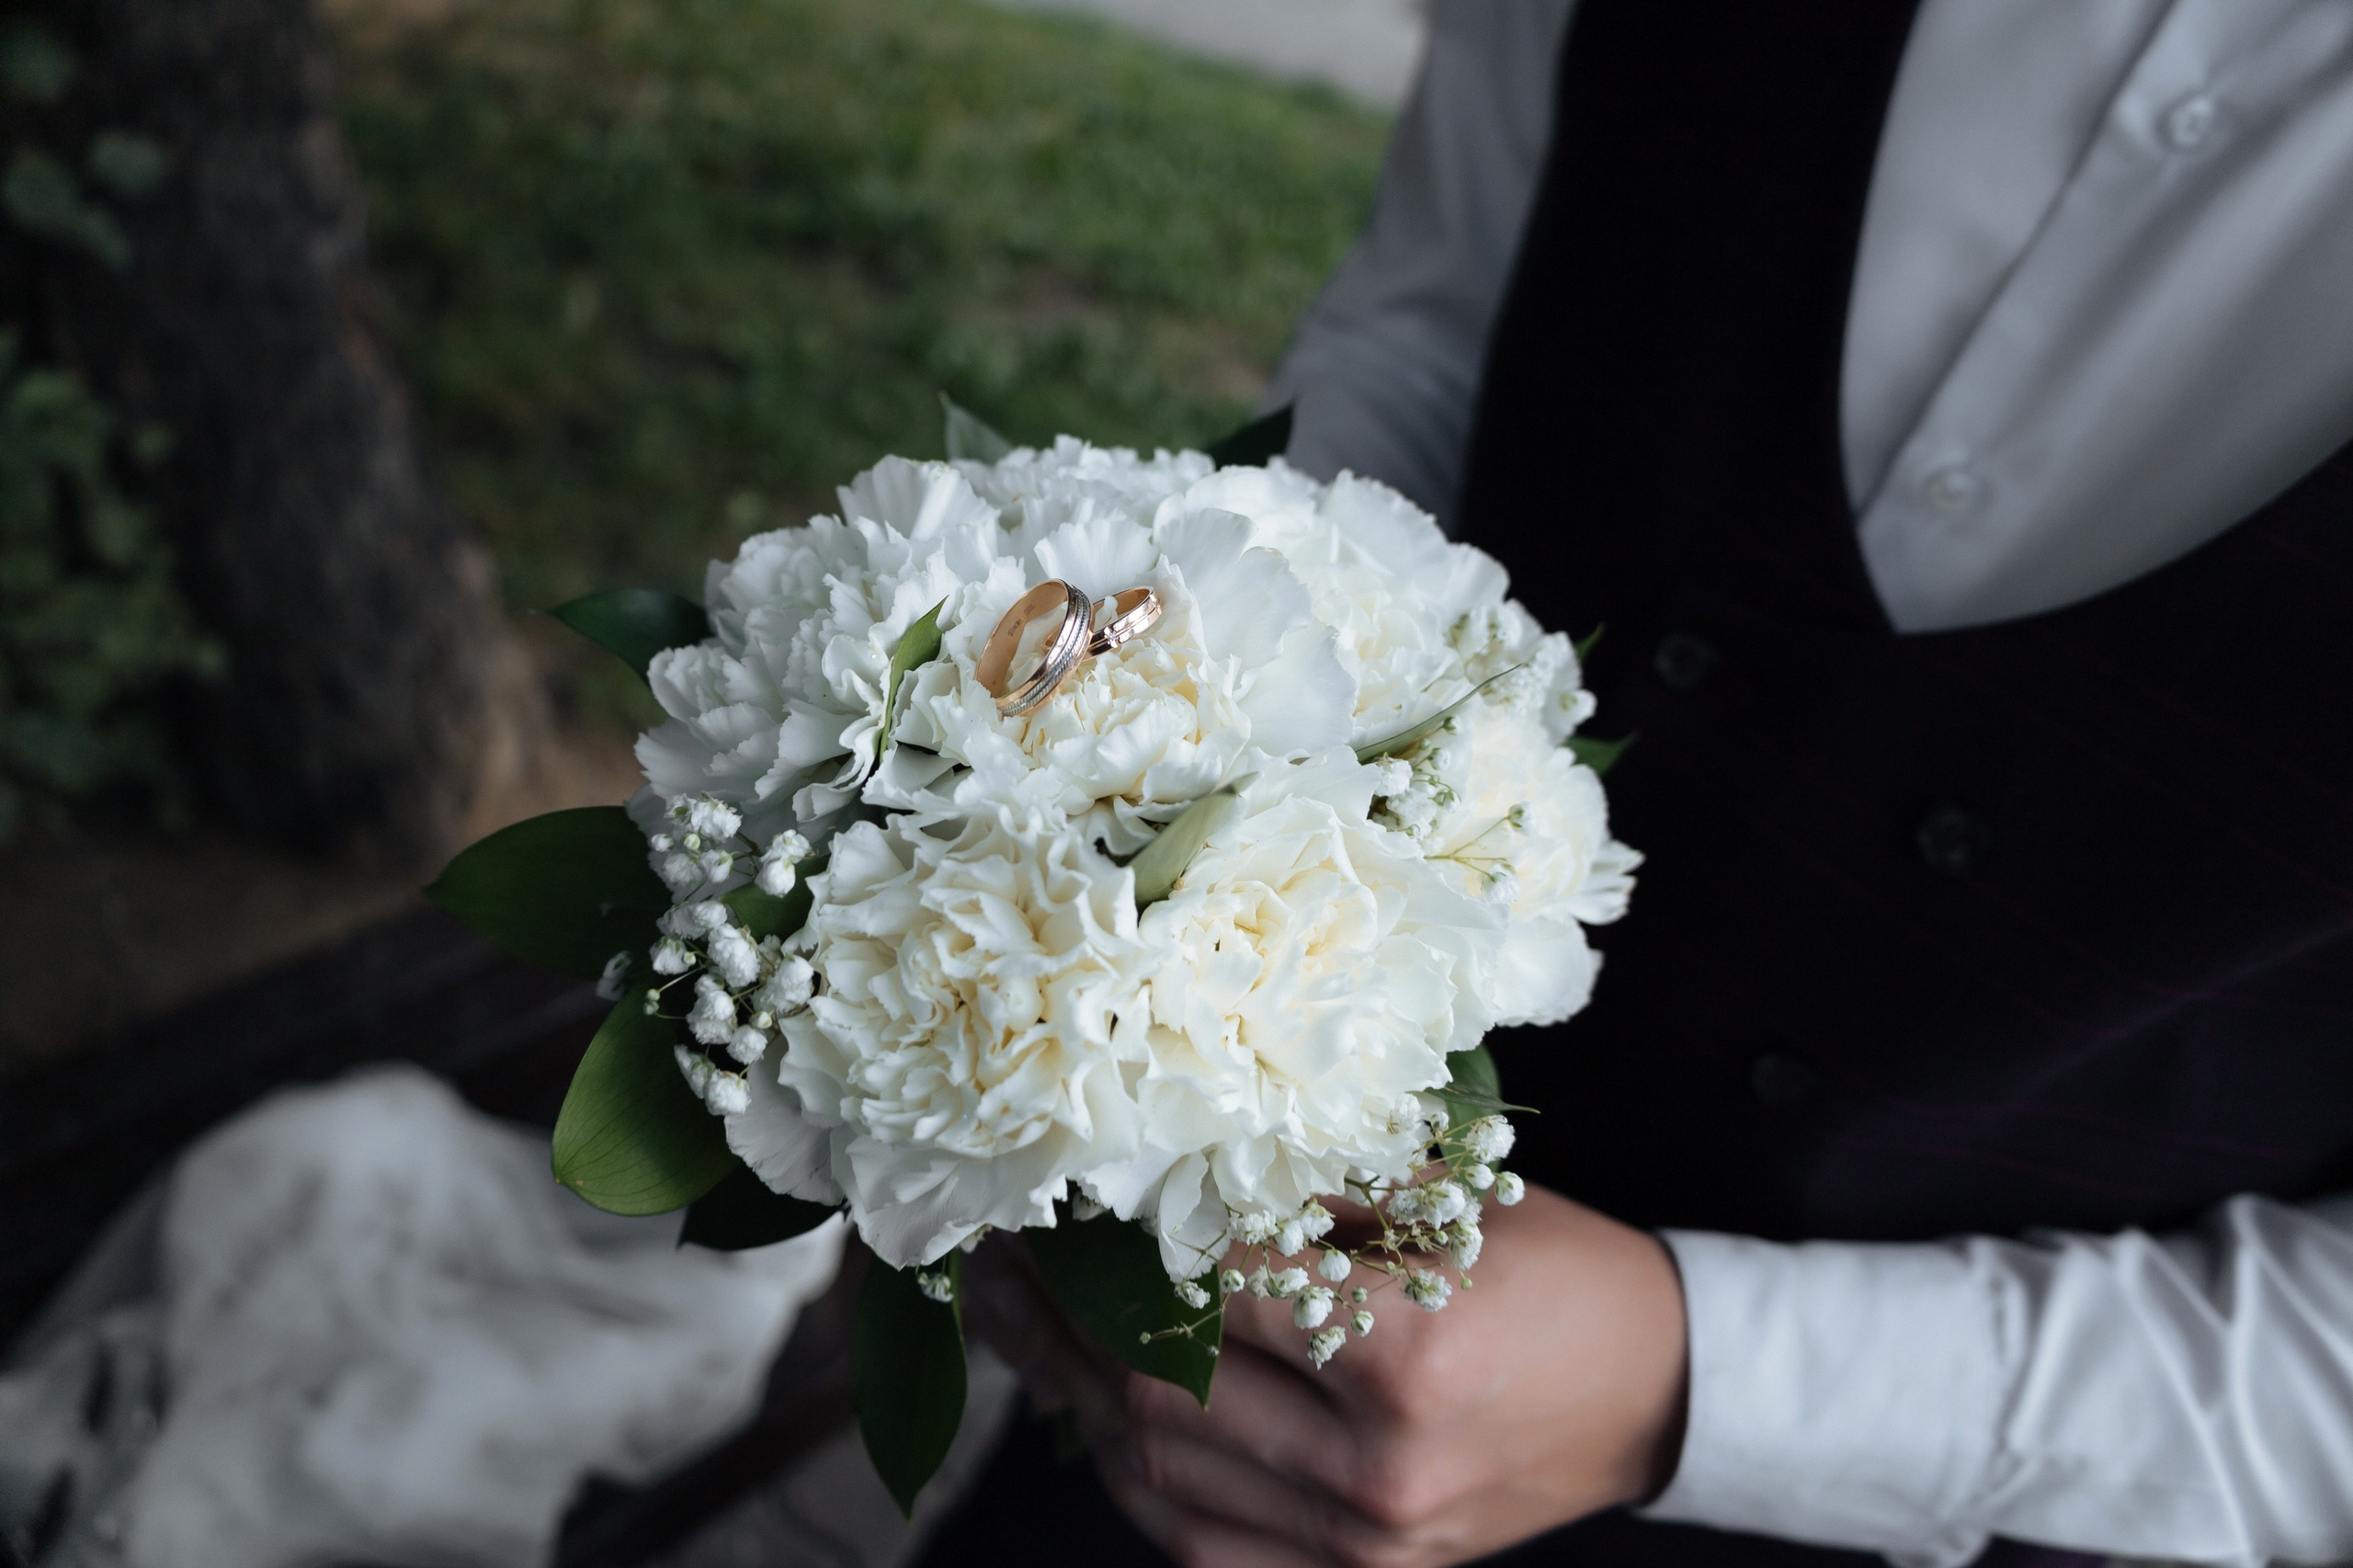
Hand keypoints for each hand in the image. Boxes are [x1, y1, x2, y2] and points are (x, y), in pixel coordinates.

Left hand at [966, 1186, 1689, 1567]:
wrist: (1652, 1393)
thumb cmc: (1554, 1274)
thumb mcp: (1447, 1199)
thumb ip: (1306, 1190)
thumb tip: (1161, 1169)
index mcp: (1409, 1351)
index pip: (1212, 1291)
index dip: (1117, 1245)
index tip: (1059, 1201)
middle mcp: (1379, 1466)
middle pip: (1163, 1392)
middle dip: (1060, 1323)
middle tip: (999, 1263)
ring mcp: (1365, 1543)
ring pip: (1161, 1473)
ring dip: (1074, 1397)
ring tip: (1020, 1327)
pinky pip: (1199, 1542)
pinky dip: (1134, 1476)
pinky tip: (1096, 1415)